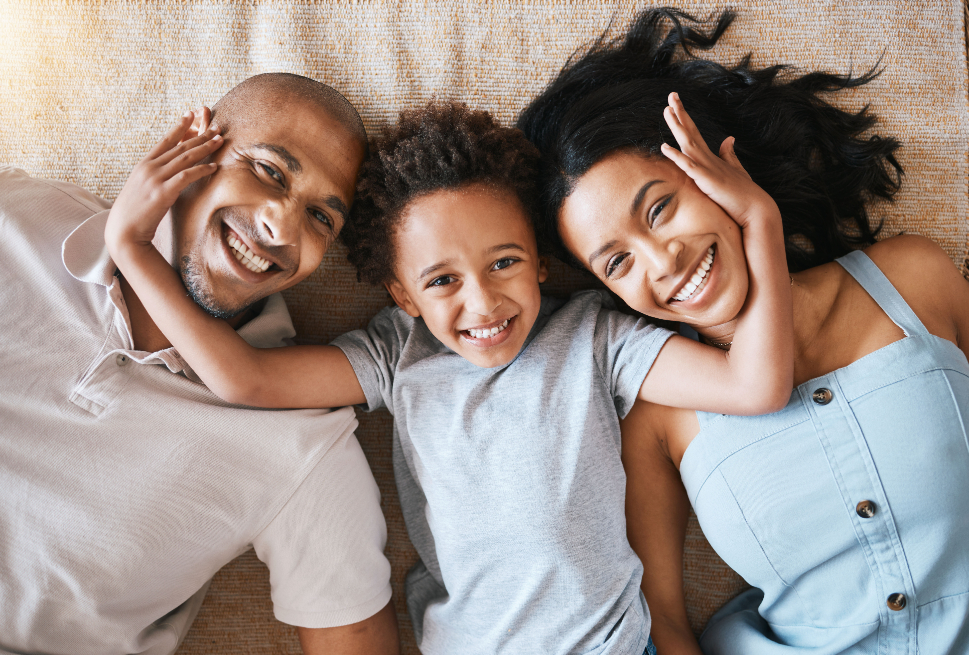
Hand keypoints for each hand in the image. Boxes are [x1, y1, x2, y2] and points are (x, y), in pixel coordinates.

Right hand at [105, 108, 222, 252]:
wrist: (123, 231)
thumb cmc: (135, 213)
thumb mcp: (142, 189)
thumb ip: (155, 177)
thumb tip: (169, 172)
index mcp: (144, 165)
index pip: (165, 140)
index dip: (179, 127)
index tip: (191, 114)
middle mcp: (149, 167)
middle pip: (180, 146)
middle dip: (200, 135)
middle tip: (217, 127)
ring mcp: (155, 179)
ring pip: (185, 157)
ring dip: (205, 147)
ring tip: (220, 140)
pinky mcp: (163, 192)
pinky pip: (187, 175)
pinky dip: (202, 169)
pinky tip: (214, 167)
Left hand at [660, 92, 778, 229]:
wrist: (756, 210)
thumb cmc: (744, 194)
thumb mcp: (734, 170)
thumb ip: (729, 155)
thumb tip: (728, 139)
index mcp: (712, 158)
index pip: (695, 134)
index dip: (685, 119)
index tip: (675, 105)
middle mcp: (709, 159)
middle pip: (691, 133)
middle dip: (680, 114)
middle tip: (671, 95)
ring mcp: (708, 168)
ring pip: (688, 144)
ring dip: (678, 127)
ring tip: (667, 110)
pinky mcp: (707, 180)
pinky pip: (689, 166)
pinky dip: (677, 156)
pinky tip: (664, 147)